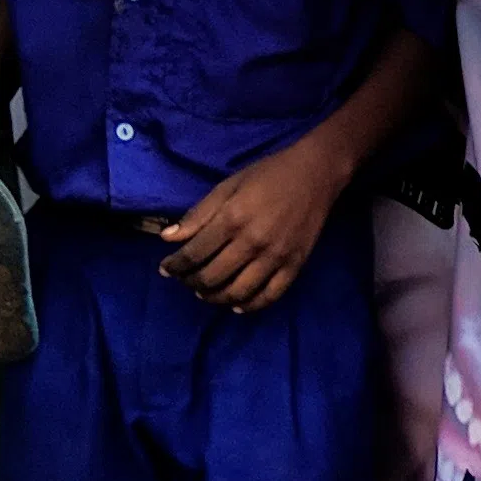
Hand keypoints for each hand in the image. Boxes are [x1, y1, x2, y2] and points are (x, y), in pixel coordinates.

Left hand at [157, 137, 343, 313]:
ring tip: (206, 293)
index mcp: (232, 219)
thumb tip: (168, 238)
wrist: (315, 174)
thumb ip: (198, 215)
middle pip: (212, 277)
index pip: (194, 254)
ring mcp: (275, 257)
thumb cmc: (267, 175)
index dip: (175, 265)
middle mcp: (252, 242)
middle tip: (185, 280)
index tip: (165, 268)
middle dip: (191, 282)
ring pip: (237, 292)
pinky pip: (269, 296)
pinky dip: (250, 305)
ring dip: (216, 297)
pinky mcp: (295, 265)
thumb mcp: (227, 186)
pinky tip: (237, 305)